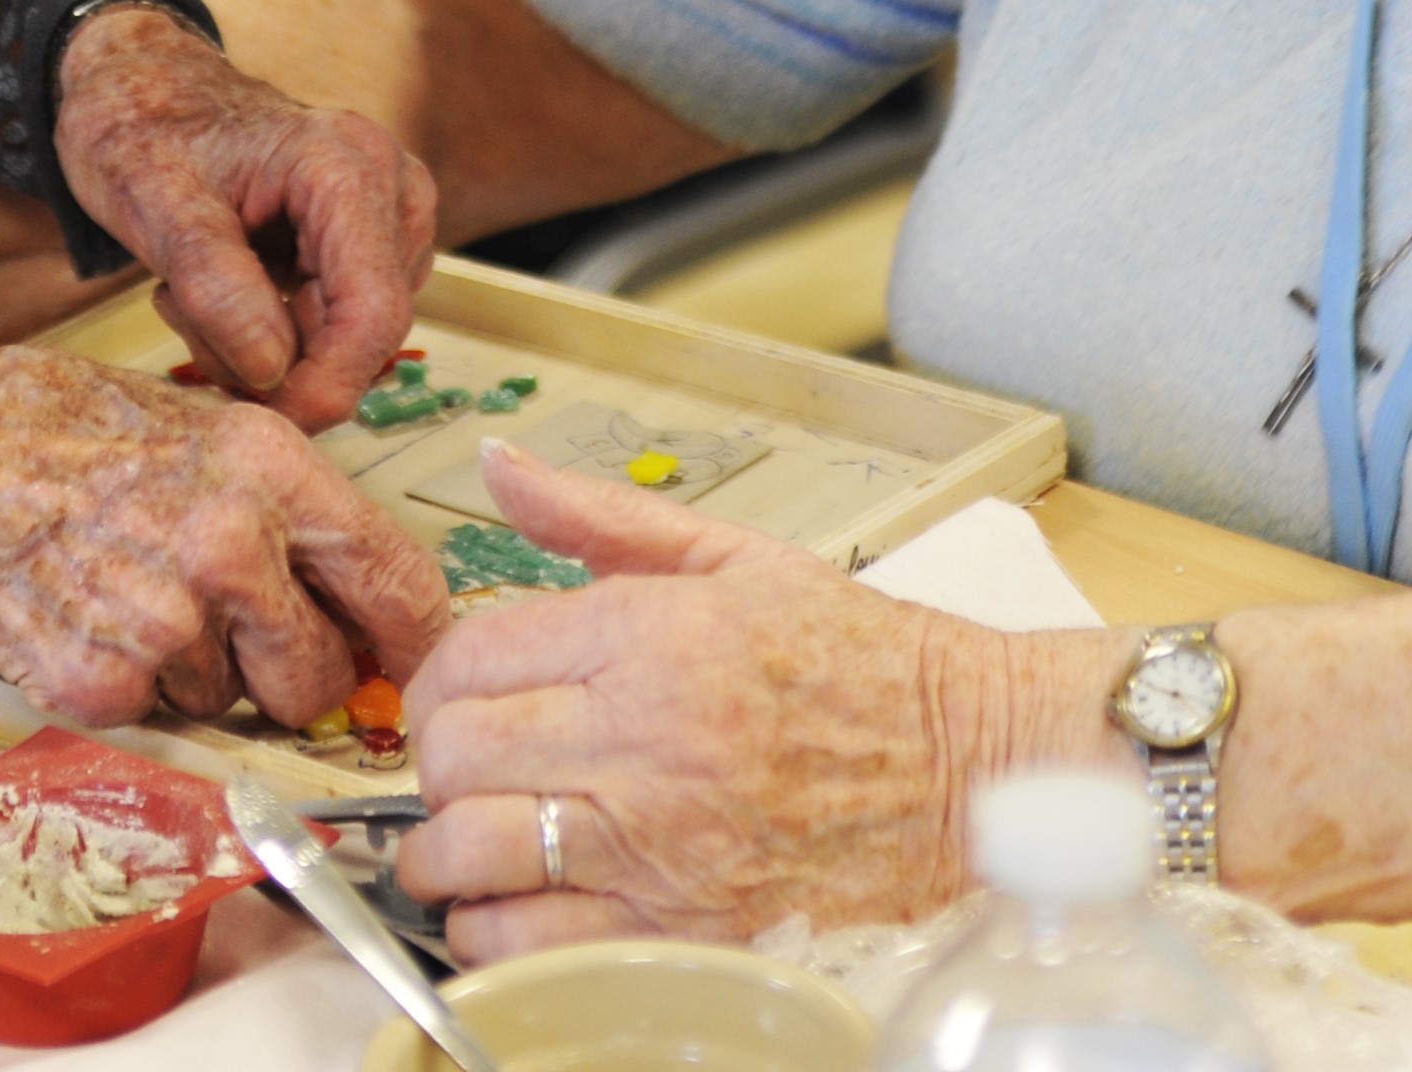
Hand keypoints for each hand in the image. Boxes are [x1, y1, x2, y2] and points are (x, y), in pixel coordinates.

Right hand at [0, 333, 454, 725]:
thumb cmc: (50, 428)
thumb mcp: (196, 423)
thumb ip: (283, 503)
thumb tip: (354, 586)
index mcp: (268, 469)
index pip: (395, 581)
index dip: (414, 640)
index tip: (413, 665)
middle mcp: (230, 547)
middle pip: (320, 676)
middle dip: (290, 676)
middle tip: (235, 637)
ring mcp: (164, 622)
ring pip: (226, 701)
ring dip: (192, 674)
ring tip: (126, 594)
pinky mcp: (99, 683)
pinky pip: (149, 718)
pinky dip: (122, 688)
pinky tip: (81, 620)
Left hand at [53, 4, 435, 426]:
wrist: (145, 89)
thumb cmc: (144, 128)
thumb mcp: (154, 203)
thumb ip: (214, 287)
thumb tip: (272, 371)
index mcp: (347, 166)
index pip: (372, 311)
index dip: (326, 385)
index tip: (261, 417)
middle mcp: (391, 187)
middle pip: (367, 331)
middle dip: (279, 358)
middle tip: (185, 315)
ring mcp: (389, 214)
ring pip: (351, 336)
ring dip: (270, 344)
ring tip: (194, 289)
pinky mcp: (373, 240)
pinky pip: (338, 321)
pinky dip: (277, 329)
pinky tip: (224, 286)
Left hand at [397, 442, 1105, 962]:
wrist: (974, 760)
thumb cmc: (860, 658)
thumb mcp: (731, 556)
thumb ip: (596, 517)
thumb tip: (496, 465)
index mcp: (650, 634)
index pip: (470, 659)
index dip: (438, 685)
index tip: (455, 703)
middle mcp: (646, 736)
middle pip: (455, 756)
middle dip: (437, 767)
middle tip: (462, 772)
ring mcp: (663, 840)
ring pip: (474, 855)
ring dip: (448, 858)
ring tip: (473, 846)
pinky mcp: (687, 925)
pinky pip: (534, 946)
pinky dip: (498, 936)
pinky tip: (519, 908)